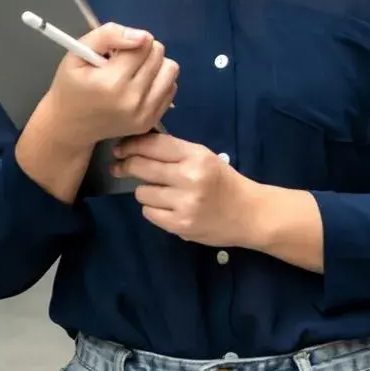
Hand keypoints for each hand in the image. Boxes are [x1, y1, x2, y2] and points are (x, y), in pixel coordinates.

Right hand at [42, 23, 178, 148]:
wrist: (70, 125)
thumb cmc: (71, 85)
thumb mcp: (78, 53)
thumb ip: (108, 35)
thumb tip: (143, 37)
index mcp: (112, 82)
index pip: (143, 44)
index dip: (130, 41)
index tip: (115, 52)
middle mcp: (133, 99)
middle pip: (158, 55)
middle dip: (142, 50)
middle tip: (123, 61)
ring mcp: (144, 113)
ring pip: (171, 70)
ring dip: (156, 64)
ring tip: (134, 71)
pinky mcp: (151, 121)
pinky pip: (171, 88)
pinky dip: (158, 81)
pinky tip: (139, 86)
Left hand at [112, 133, 264, 247]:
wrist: (249, 214)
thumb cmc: (223, 182)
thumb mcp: (205, 158)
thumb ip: (175, 152)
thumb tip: (135, 148)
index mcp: (196, 156)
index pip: (153, 145)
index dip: (131, 145)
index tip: (119, 148)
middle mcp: (189, 177)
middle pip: (142, 167)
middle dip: (126, 166)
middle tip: (120, 167)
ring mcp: (184, 203)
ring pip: (142, 193)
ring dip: (146, 192)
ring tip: (162, 193)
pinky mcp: (180, 225)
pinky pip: (149, 213)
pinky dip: (154, 210)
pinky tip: (168, 208)